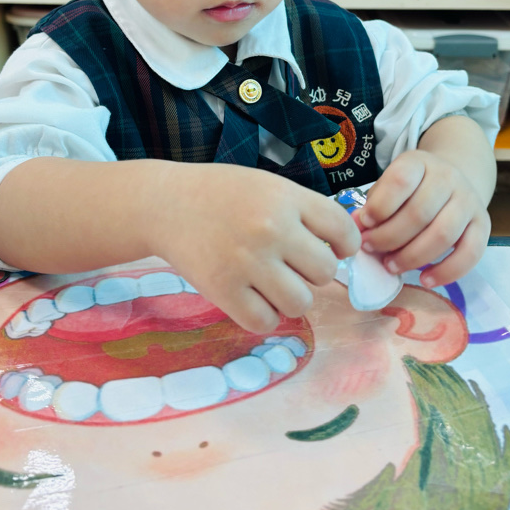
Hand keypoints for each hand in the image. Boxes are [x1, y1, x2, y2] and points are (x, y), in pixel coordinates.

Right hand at [149, 164, 360, 333]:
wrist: (165, 204)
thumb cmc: (223, 195)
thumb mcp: (268, 186)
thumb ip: (304, 213)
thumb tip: (342, 254)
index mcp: (286, 197)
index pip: (343, 231)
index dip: (342, 245)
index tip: (327, 248)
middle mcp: (271, 228)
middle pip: (325, 272)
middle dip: (311, 272)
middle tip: (289, 264)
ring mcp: (247, 261)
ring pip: (300, 302)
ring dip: (290, 298)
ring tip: (270, 283)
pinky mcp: (223, 289)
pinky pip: (265, 322)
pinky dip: (263, 316)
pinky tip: (251, 297)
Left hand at [355, 150, 490, 288]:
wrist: (453, 180)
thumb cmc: (411, 189)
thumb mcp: (390, 185)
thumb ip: (374, 204)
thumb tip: (356, 226)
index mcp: (420, 163)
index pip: (401, 180)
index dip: (379, 207)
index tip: (363, 224)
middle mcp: (449, 178)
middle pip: (419, 213)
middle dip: (389, 237)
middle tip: (371, 250)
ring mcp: (469, 200)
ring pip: (443, 234)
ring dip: (412, 256)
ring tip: (391, 266)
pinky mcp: (484, 224)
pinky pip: (471, 253)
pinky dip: (447, 271)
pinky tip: (425, 279)